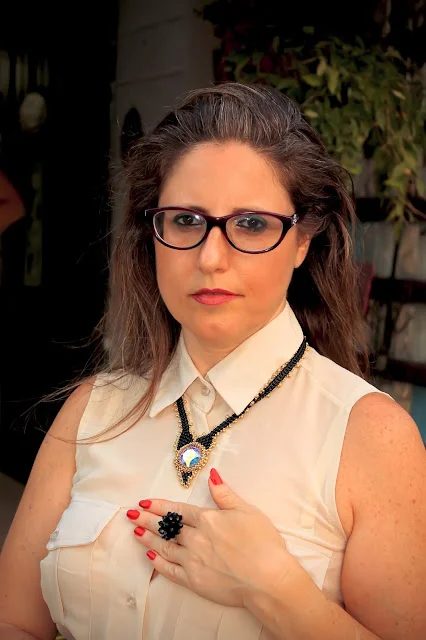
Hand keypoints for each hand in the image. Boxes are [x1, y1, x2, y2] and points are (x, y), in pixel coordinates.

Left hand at [126, 468, 300, 607]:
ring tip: (135, 532)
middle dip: (147, 519)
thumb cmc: (263, 544)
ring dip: (148, 538)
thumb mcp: (247, 511)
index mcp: (208, 519)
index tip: (145, 502)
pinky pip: (170, 571)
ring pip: (164, 546)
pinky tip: (150, 556)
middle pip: (166, 527)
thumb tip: (212, 475)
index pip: (177, 510)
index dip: (160, 505)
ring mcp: (193, 561)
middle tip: (130, 514)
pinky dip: (158, 563)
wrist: (268, 580)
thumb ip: (225, 494)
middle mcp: (196, 538)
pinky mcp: (194, 581)